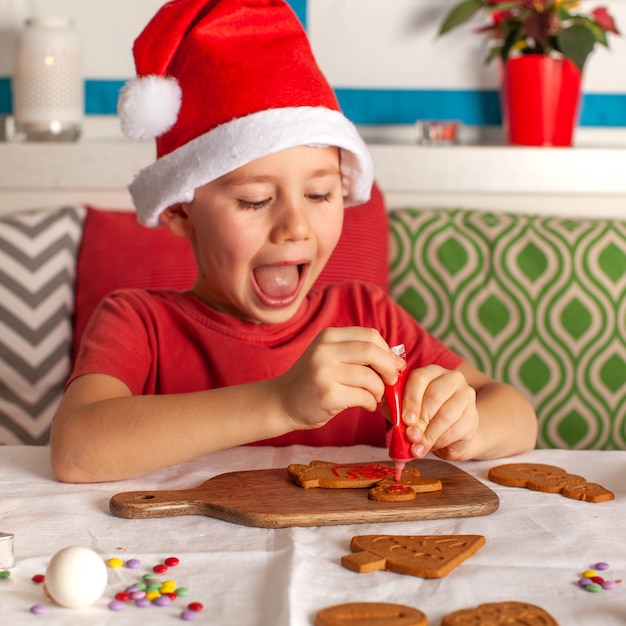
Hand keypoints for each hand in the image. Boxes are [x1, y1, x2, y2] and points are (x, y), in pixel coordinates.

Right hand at [274, 327, 405, 430]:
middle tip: (392, 380)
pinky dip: (371, 403)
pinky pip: (363, 396)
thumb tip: (396, 358)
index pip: (370, 335)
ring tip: (375, 396)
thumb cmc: (313, 380)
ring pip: (370, 377)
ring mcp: (324, 372)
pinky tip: (367, 405)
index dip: (388, 351)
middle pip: (372, 352)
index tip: (394, 365)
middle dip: (389, 368)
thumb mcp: (329, 356)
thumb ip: (357, 352)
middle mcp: (325, 350)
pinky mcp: (328, 394)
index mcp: (328, 336)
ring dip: (380, 390)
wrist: (283, 401)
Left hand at [402, 365, 478, 460]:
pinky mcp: (473, 415)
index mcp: (430, 372)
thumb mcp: (405, 411)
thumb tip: (399, 425)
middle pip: (434, 396)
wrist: (448, 433)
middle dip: (420, 420)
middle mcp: (451, 378)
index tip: (406, 419)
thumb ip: (397, 413)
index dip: (411, 400)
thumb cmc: (422, 416)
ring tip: (418, 446)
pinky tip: (432, 446)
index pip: (419, 378)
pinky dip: (440, 441)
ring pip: (446, 415)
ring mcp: (466, 395)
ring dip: (429, 434)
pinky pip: (456, 430)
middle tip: (411, 436)